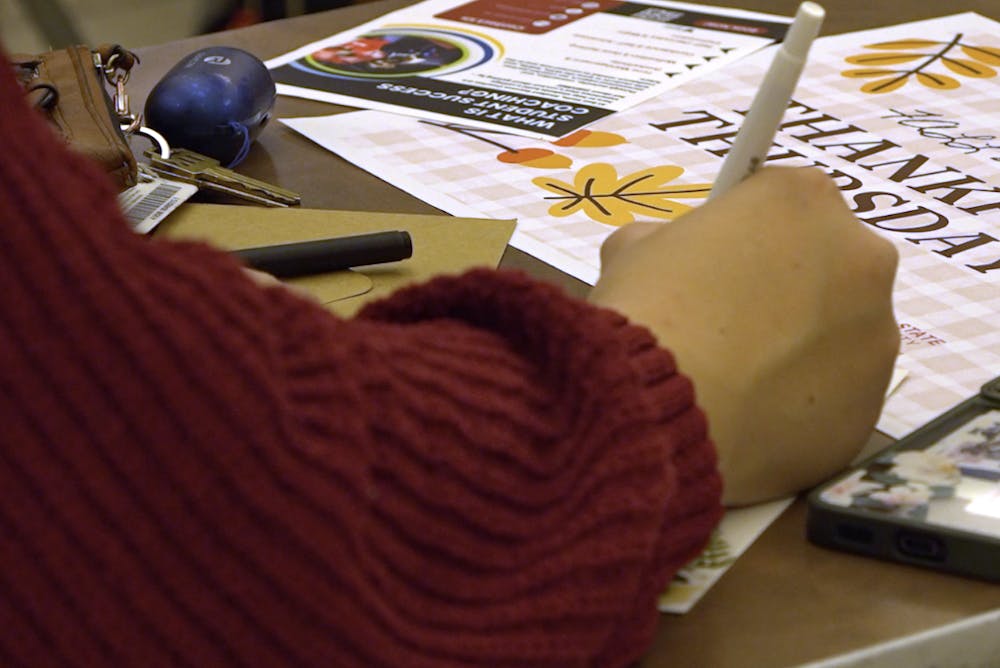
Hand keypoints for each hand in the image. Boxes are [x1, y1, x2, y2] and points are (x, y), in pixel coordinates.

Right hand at [589, 167, 899, 505]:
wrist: (658, 409)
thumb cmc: (647, 312)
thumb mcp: (633, 250)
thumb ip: (667, 241)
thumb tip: (667, 256)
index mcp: (803, 200)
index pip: (783, 204)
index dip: (746, 235)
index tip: (717, 264)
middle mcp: (861, 257)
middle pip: (828, 265)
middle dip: (788, 288)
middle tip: (728, 323)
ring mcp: (876, 337)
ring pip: (839, 335)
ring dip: (799, 348)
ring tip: (735, 380)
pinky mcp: (870, 406)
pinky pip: (836, 397)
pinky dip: (801, 404)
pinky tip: (750, 416)